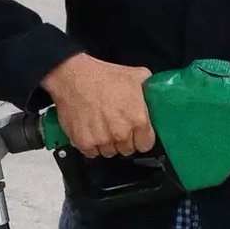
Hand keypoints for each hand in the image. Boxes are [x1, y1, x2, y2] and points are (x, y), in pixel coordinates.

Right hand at [40, 54, 154, 158]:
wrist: (73, 77)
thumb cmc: (102, 76)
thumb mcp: (136, 76)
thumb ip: (149, 90)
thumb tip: (156, 94)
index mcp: (138, 120)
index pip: (146, 145)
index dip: (141, 138)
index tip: (136, 134)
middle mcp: (121, 133)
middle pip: (127, 150)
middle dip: (124, 140)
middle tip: (116, 125)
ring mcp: (102, 140)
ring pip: (109, 152)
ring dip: (107, 143)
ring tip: (102, 126)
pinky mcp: (84, 143)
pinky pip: (92, 153)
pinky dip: (91, 145)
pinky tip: (90, 130)